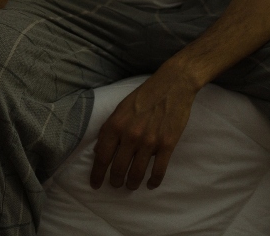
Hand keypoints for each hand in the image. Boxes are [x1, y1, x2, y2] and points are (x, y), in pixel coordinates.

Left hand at [90, 68, 198, 190]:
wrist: (173, 84)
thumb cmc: (145, 95)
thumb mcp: (120, 108)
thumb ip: (109, 129)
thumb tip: (98, 151)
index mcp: (116, 125)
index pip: (102, 157)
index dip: (97, 174)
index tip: (95, 184)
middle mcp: (130, 135)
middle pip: (118, 169)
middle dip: (116, 181)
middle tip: (116, 184)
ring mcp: (150, 141)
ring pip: (137, 174)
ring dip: (132, 183)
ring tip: (131, 185)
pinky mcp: (167, 144)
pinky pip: (158, 171)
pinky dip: (153, 181)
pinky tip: (150, 184)